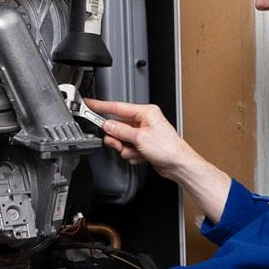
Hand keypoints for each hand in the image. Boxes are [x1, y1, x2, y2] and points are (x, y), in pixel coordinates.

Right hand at [84, 98, 233, 223]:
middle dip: (118, 139)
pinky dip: (132, 154)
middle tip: (120, 144)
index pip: (118, 107)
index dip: (101, 106)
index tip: (89, 104)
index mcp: (145, 112)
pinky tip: (141, 156)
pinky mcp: (143, 145)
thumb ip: (120, 131)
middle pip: (118, 127)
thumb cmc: (169, 148)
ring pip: (121, 140)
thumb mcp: (140, 138)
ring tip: (136, 151)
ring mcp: (143, 134)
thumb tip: (107, 125)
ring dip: (126, 149)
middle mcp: (144, 121)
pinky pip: (128, 148)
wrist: (179, 165)